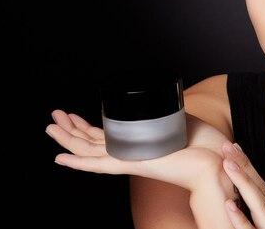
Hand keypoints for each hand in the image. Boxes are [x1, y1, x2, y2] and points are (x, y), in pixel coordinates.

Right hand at [45, 109, 228, 192]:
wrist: (215, 160)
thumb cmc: (201, 144)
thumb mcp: (177, 120)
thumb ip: (165, 114)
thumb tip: (162, 100)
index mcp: (138, 145)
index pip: (104, 136)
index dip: (86, 126)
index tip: (73, 115)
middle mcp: (130, 155)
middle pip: (91, 143)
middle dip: (70, 129)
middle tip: (52, 117)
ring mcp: (129, 161)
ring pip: (89, 151)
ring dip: (67, 139)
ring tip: (49, 128)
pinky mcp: (133, 165)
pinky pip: (100, 165)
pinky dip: (79, 162)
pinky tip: (62, 158)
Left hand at [221, 142, 264, 228]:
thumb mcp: (257, 228)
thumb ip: (247, 217)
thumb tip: (229, 202)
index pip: (261, 187)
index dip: (247, 166)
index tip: (233, 149)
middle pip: (262, 190)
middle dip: (244, 166)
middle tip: (227, 147)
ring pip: (261, 207)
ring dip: (244, 183)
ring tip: (227, 164)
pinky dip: (241, 220)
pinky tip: (228, 204)